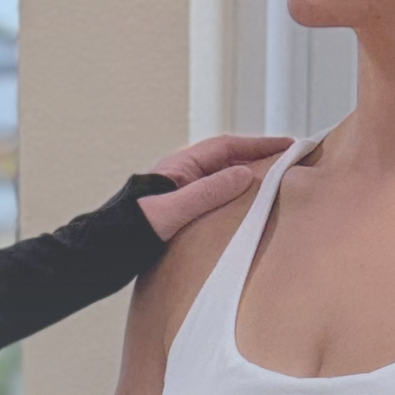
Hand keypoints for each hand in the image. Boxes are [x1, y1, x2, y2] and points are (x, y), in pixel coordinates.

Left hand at [137, 132, 291, 240]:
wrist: (105, 250)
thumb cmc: (132, 229)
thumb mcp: (174, 210)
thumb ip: (207, 192)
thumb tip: (245, 175)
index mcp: (179, 167)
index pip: (226, 147)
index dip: (258, 145)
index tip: (287, 145)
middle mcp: (181, 176)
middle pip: (227, 159)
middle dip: (258, 157)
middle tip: (289, 160)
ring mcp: (180, 193)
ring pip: (221, 178)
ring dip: (247, 176)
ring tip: (276, 181)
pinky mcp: (180, 211)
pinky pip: (215, 196)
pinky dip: (235, 196)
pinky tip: (247, 208)